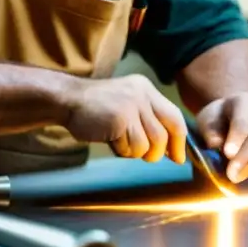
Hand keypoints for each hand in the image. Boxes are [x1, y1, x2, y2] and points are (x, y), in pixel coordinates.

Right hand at [61, 74, 187, 163]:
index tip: (179, 157)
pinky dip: (122, 151)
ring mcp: (130, 106)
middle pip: (165, 133)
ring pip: (148, 144)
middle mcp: (142, 94)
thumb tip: (170, 148)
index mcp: (146, 89)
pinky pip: (131, 147)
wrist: (68, 100)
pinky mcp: (119, 120)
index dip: (180, 140)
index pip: (174, 116)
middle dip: (159, 152)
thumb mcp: (127, 103)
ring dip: (136, 152)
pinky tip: (111, 141)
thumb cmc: (97, 108)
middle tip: (148, 157)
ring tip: (121, 144)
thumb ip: (148, 119)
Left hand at [196, 93, 247, 182]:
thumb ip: (210, 131)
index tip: (228, 154)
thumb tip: (216, 143)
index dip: (238, 136)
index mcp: (244, 101)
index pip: (244, 118)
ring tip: (238, 177)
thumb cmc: (217, 123)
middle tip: (232, 174)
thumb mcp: (207, 123)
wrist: (232, 123)